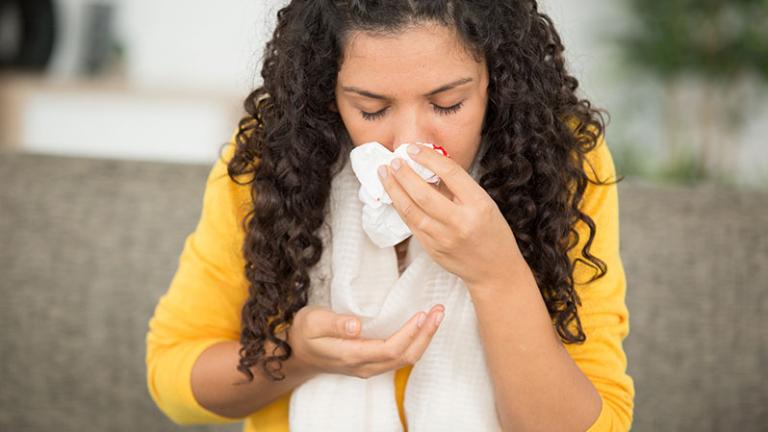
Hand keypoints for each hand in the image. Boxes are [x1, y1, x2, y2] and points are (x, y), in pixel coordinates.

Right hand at [288, 304, 444, 378]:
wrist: (296, 354)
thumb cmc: (304, 333)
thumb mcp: (312, 322)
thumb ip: (334, 324)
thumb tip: (355, 326)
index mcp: (352, 356)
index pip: (390, 349)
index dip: (409, 334)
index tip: (422, 315)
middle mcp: (365, 366)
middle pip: (404, 357)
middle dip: (425, 335)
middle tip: (439, 311)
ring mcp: (369, 367)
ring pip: (405, 359)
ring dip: (424, 338)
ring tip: (436, 315)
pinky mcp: (372, 363)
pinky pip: (400, 356)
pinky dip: (415, 341)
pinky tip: (421, 326)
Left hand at [378, 144, 527, 287]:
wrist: (495, 271)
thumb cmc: (492, 233)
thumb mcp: (485, 204)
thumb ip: (459, 188)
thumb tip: (428, 166)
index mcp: (478, 205)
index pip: (450, 173)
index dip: (428, 157)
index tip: (414, 149)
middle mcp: (460, 222)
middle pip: (424, 193)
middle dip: (404, 174)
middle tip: (394, 160)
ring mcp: (444, 238)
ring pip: (411, 210)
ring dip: (394, 189)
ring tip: (385, 173)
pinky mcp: (432, 249)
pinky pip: (411, 224)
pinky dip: (400, 206)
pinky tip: (393, 194)